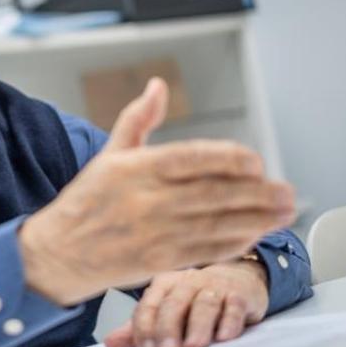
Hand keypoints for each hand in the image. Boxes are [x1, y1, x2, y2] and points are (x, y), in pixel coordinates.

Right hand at [19, 78, 295, 305]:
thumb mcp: (108, 154)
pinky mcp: (158, 261)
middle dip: (255, 194)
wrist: (59, 253)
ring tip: (283, 212)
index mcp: (134, 169)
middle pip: (211, 194)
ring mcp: (154, 233)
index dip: (226, 159)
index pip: (190, 158)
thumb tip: (157, 85)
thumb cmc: (86, 202)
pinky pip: (203, 251)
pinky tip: (255, 236)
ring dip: (255, 220)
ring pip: (214, 224)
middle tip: (287, 191)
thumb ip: (138, 119)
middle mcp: (146, 200)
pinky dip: (233, 244)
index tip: (255, 161)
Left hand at [104, 260, 268, 346]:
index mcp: (164, 285)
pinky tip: (224, 335)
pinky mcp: (239, 295)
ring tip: (194, 346)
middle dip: (168, 329)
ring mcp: (214, 287)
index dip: (144, 327)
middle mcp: (187, 282)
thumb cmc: (196, 299)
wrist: (238, 280)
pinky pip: (233, 306)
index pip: (149, 305)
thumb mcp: (168, 308)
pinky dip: (229, 321)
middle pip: (174, 304)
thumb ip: (143, 326)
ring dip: (198, 326)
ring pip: (204, 304)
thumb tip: (110, 342)